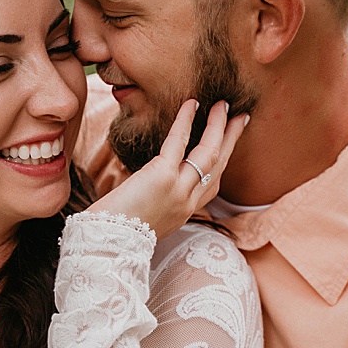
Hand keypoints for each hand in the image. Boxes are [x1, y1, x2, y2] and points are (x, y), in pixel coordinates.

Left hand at [88, 99, 248, 238]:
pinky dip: (185, 122)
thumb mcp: (147, 217)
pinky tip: (191, 105)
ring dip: (218, 127)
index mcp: (185, 212)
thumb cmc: (116, 229)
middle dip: (231, 140)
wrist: (107, 242)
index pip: (213, 185)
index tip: (229, 144)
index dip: (223, 163)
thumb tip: (151, 182)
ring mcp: (179, 190)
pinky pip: (178, 144)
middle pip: (218, 166)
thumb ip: (158, 200)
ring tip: (223, 105)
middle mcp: (188, 202)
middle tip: (241, 116)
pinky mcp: (162, 177)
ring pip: (207, 153)